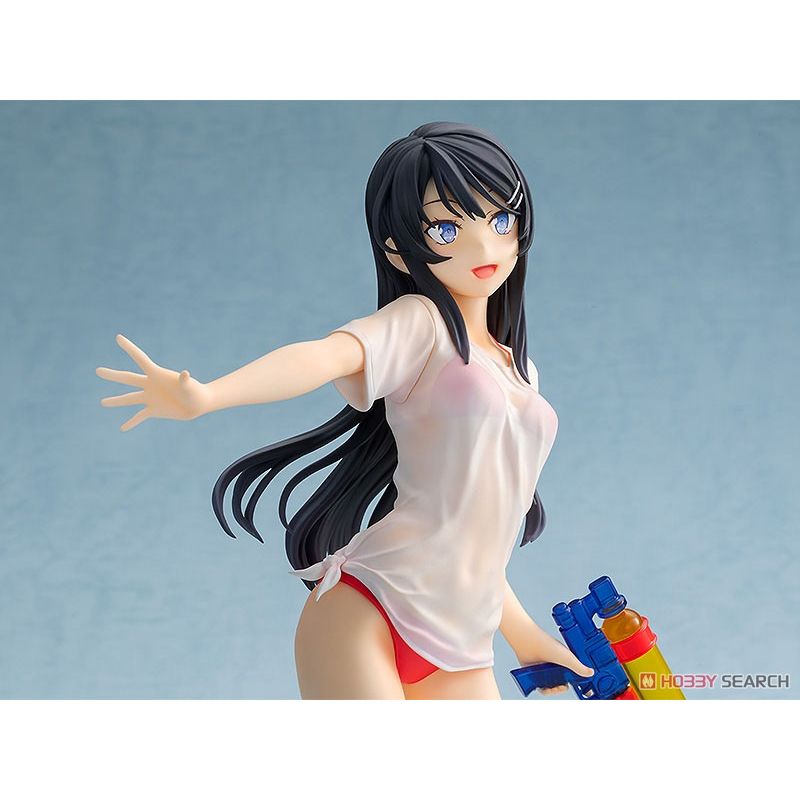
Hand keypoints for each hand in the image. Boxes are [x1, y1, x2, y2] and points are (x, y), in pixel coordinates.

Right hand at [96, 334, 211, 430]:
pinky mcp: (154, 410)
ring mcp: (150, 397)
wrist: (198, 404)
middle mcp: (150, 384)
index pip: (140, 358)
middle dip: (113, 375)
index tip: (118, 337)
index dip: (129, 347)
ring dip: (115, 401)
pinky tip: (122, 429)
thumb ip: (185, 380)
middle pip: (127, 378)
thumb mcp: (189, 385)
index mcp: (156, 374)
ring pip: (129, 399)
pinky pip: (139, 417)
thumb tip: (185, 374)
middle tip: (98, 370)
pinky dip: (131, 422)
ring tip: (102, 403)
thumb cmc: (195, 391)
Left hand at [519, 632, 594, 696]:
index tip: (574, 684)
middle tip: (562, 687)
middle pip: (560, 681)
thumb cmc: (547, 645)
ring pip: (550, 685)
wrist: (529, 643)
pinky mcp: (533, 672)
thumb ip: (579, 667)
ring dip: (552, 690)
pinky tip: (545, 688)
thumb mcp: (567, 658)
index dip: (573, 680)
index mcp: (562, 659)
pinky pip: (539, 685)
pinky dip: (543, 689)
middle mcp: (553, 663)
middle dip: (562, 687)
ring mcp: (543, 668)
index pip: (570, 673)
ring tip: (553, 688)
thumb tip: (591, 673)